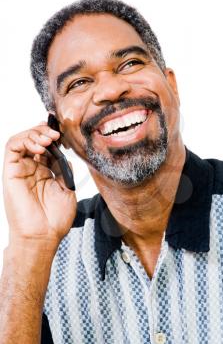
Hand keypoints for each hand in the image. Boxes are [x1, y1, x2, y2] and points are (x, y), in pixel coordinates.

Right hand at [2, 122, 76, 248]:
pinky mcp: (10, 171)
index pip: (46, 147)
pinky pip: (12, 147)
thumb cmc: (55, 218)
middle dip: (45, 132)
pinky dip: (25, 140)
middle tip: (56, 135)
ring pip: (21, 139)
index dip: (54, 137)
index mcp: (44, 173)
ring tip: (49, 139)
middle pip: (34, 139)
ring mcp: (20, 169)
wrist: (43, 235)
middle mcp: (31, 169)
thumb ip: (64, 170)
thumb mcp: (68, 189)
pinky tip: (39, 148)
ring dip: (35, 134)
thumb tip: (64, 155)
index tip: (65, 136)